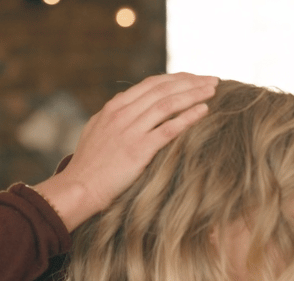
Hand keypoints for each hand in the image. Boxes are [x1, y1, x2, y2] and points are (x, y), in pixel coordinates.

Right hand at [34, 72, 218, 230]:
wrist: (79, 188)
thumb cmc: (88, 166)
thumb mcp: (96, 131)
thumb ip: (113, 116)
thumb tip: (128, 101)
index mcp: (114, 107)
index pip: (151, 84)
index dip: (176, 78)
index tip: (195, 78)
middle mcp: (123, 114)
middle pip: (164, 89)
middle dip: (191, 81)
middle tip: (213, 79)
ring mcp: (130, 130)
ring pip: (168, 104)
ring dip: (194, 94)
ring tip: (214, 90)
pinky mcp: (139, 150)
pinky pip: (169, 128)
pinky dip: (188, 117)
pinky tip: (204, 111)